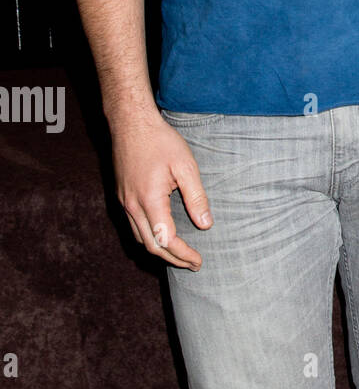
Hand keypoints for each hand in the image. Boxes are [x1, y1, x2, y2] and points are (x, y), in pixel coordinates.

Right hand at [111, 106, 211, 267]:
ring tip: (181, 255)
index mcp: (149, 200)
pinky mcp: (122, 197)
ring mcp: (124, 203)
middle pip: (151, 245)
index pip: (166, 240)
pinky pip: (135, 226)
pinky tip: (162, 236)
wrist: (131, 124)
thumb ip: (196, 196)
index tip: (199, 261)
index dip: (183, 254)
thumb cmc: (160, 141)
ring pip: (140, 238)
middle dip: (173, 259)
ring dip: (160, 250)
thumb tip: (206, 224)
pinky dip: (149, 238)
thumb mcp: (186, 165)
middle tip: (194, 264)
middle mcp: (132, 206)